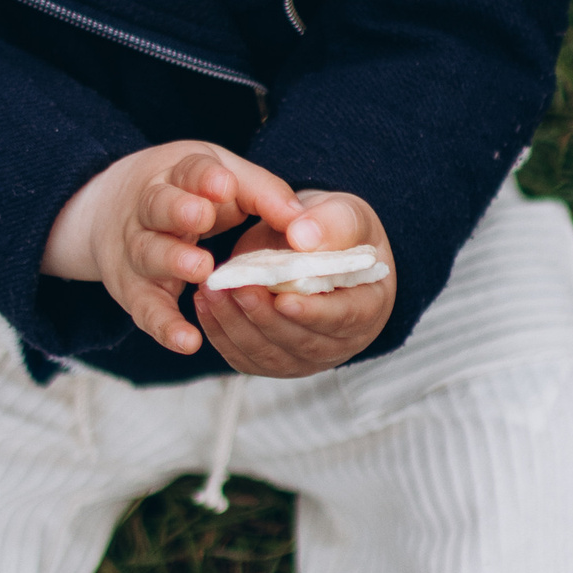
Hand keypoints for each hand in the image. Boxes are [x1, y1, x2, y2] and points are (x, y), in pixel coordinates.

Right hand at [43, 142, 310, 358]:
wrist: (110, 212)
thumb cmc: (188, 194)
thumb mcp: (224, 180)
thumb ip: (264, 196)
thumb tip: (305, 229)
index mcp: (177, 174)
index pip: (190, 170)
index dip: (205, 178)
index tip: (225, 185)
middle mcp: (148, 208)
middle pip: (158, 206)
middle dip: (178, 210)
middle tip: (202, 216)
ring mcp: (136, 249)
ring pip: (149, 253)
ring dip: (172, 261)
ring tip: (201, 270)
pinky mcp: (133, 290)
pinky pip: (146, 309)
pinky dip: (165, 326)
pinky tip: (188, 340)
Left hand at [193, 191, 395, 378]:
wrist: (311, 244)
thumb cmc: (336, 230)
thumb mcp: (345, 213)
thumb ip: (331, 222)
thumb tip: (303, 237)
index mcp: (368, 307)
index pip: (344, 318)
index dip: (314, 312)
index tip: (283, 298)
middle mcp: (340, 342)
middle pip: (301, 342)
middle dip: (264, 317)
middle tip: (236, 287)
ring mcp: (304, 357)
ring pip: (268, 354)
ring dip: (236, 324)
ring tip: (212, 291)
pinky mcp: (272, 359)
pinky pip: (244, 356)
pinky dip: (220, 332)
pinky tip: (204, 303)